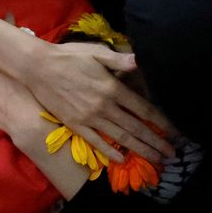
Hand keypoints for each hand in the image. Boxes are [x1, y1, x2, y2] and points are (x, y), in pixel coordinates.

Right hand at [22, 42, 175, 163]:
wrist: (38, 68)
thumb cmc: (69, 57)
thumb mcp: (97, 52)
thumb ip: (120, 60)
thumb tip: (140, 61)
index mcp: (113, 89)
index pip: (143, 109)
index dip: (161, 122)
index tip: (173, 132)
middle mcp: (104, 107)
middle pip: (136, 128)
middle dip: (155, 142)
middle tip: (171, 154)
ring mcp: (89, 118)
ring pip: (120, 138)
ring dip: (140, 150)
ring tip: (155, 159)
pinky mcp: (75, 125)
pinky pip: (96, 142)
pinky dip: (110, 152)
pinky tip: (122, 160)